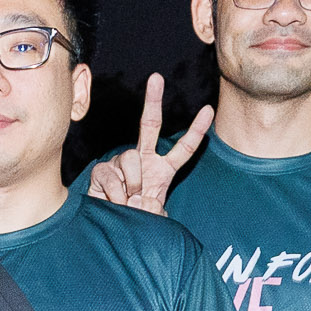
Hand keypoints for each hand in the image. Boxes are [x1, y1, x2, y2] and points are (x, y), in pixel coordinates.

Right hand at [85, 75, 211, 215]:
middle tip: (156, 78)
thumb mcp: (155, 220)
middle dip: (153, 100)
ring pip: (131, 158)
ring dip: (133, 185)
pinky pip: (112, 175)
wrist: (110, 232)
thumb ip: (155, 212)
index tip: (208, 110)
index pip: (183, 148)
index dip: (196, 130)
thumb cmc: (136, 223)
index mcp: (163, 170)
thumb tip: (140, 199)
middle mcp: (143, 160)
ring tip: (129, 203)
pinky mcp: (102, 171)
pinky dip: (117, 194)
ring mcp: (121, 163)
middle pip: (149, 124)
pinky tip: (114, 203)